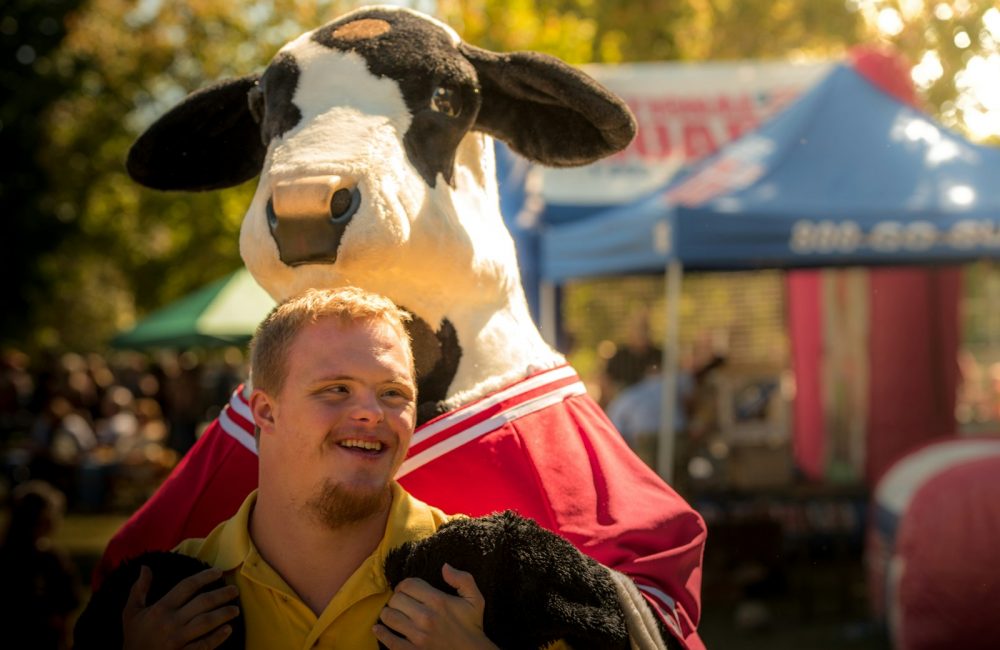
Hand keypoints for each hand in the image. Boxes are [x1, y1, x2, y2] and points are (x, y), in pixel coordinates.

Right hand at [122, 565, 239, 649]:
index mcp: (160, 609)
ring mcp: (177, 640)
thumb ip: (139, 590)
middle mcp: (170, 622)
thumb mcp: (130, 613)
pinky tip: (228, 630)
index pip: (187, 586)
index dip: (204, 576)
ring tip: (235, 610)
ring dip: (224, 614)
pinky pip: (204, 645)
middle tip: (235, 590)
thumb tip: (145, 567)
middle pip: (202, 603)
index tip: (219, 572)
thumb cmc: (134, 638)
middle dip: (221, 595)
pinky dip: (217, 637)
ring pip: (206, 622)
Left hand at [374, 563, 498, 649]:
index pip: (408, 584)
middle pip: (396, 599)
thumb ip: (463, 579)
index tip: (407, 589)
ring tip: (393, 613)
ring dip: (388, 613)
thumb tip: (445, 566)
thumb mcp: (475, 599)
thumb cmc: (471, 625)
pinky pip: (389, 640)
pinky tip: (379, 628)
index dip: (405, 584)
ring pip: (389, 616)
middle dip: (397, 598)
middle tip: (401, 602)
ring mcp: (418, 636)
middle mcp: (426, 618)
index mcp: (439, 601)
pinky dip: (381, 632)